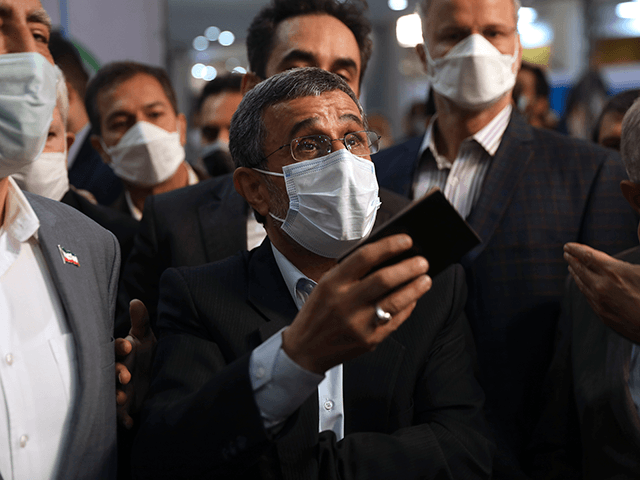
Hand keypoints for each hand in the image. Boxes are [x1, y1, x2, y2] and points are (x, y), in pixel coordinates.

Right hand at [115, 299, 156, 427]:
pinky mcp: (124, 408)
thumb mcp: (147, 339)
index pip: (114, 349)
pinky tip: (130, 422)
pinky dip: (124, 420)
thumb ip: (141, 322)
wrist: (157, 378)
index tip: (128, 346)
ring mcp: (117, 389)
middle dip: (116, 374)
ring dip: (115, 397)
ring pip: (111, 394)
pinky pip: (120, 416)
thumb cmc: (147, 355)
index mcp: (120, 354)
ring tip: (123, 397)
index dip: (119, 347)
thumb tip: (136, 301)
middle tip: (126, 375)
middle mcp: (115, 371)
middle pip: (109, 372)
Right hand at [282, 234, 431, 373]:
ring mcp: (358, 323)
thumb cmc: (318, 313)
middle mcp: (344, 302)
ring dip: (415, 288)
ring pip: (395, 301)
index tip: (407, 240)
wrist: (305, 349)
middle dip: (409, 268)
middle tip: (422, 261)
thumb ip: (352, 273)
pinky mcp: (369, 340)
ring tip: (425, 279)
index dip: (389, 246)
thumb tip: (388, 258)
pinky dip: (408, 307)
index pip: (364, 257)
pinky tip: (413, 299)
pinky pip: (396, 320)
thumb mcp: (326, 286)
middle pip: (384, 279)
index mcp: (332, 283)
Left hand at [564, 242, 639, 342]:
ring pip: (582, 285)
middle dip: (572, 259)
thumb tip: (629, 240)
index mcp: (614, 271)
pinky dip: (583, 288)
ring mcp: (601, 303)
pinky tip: (584, 286)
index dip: (576, 249)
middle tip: (566, 253)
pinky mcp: (604, 317)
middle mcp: (602, 287)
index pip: (588, 256)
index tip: (568, 245)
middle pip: (580, 269)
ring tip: (571, 267)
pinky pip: (588, 298)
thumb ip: (633, 257)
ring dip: (575, 273)